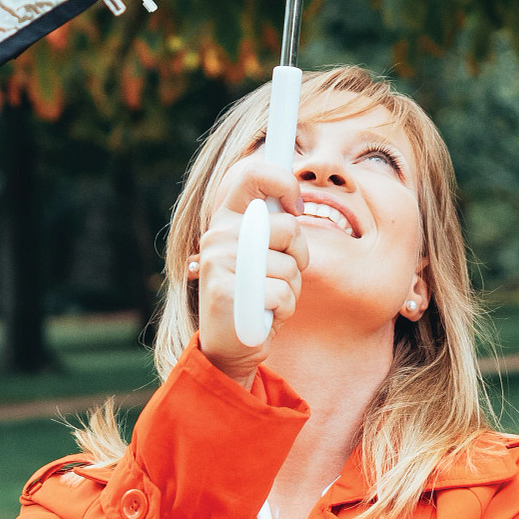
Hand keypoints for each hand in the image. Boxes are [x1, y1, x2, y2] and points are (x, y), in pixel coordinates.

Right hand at [189, 159, 307, 385]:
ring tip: (269, 298)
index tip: (295, 207)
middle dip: (299, 255)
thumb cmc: (256, 293)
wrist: (228, 343)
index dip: (283, 182)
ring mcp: (219, 262)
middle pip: (287, 227)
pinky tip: (264, 315)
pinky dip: (283, 310)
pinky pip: (281, 294)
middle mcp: (218, 234)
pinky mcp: (225, 292)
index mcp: (227, 218)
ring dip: (291, 289)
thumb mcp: (260, 252)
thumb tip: (295, 202)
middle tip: (284, 272)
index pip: (252, 174)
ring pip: (288, 267)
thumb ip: (271, 225)